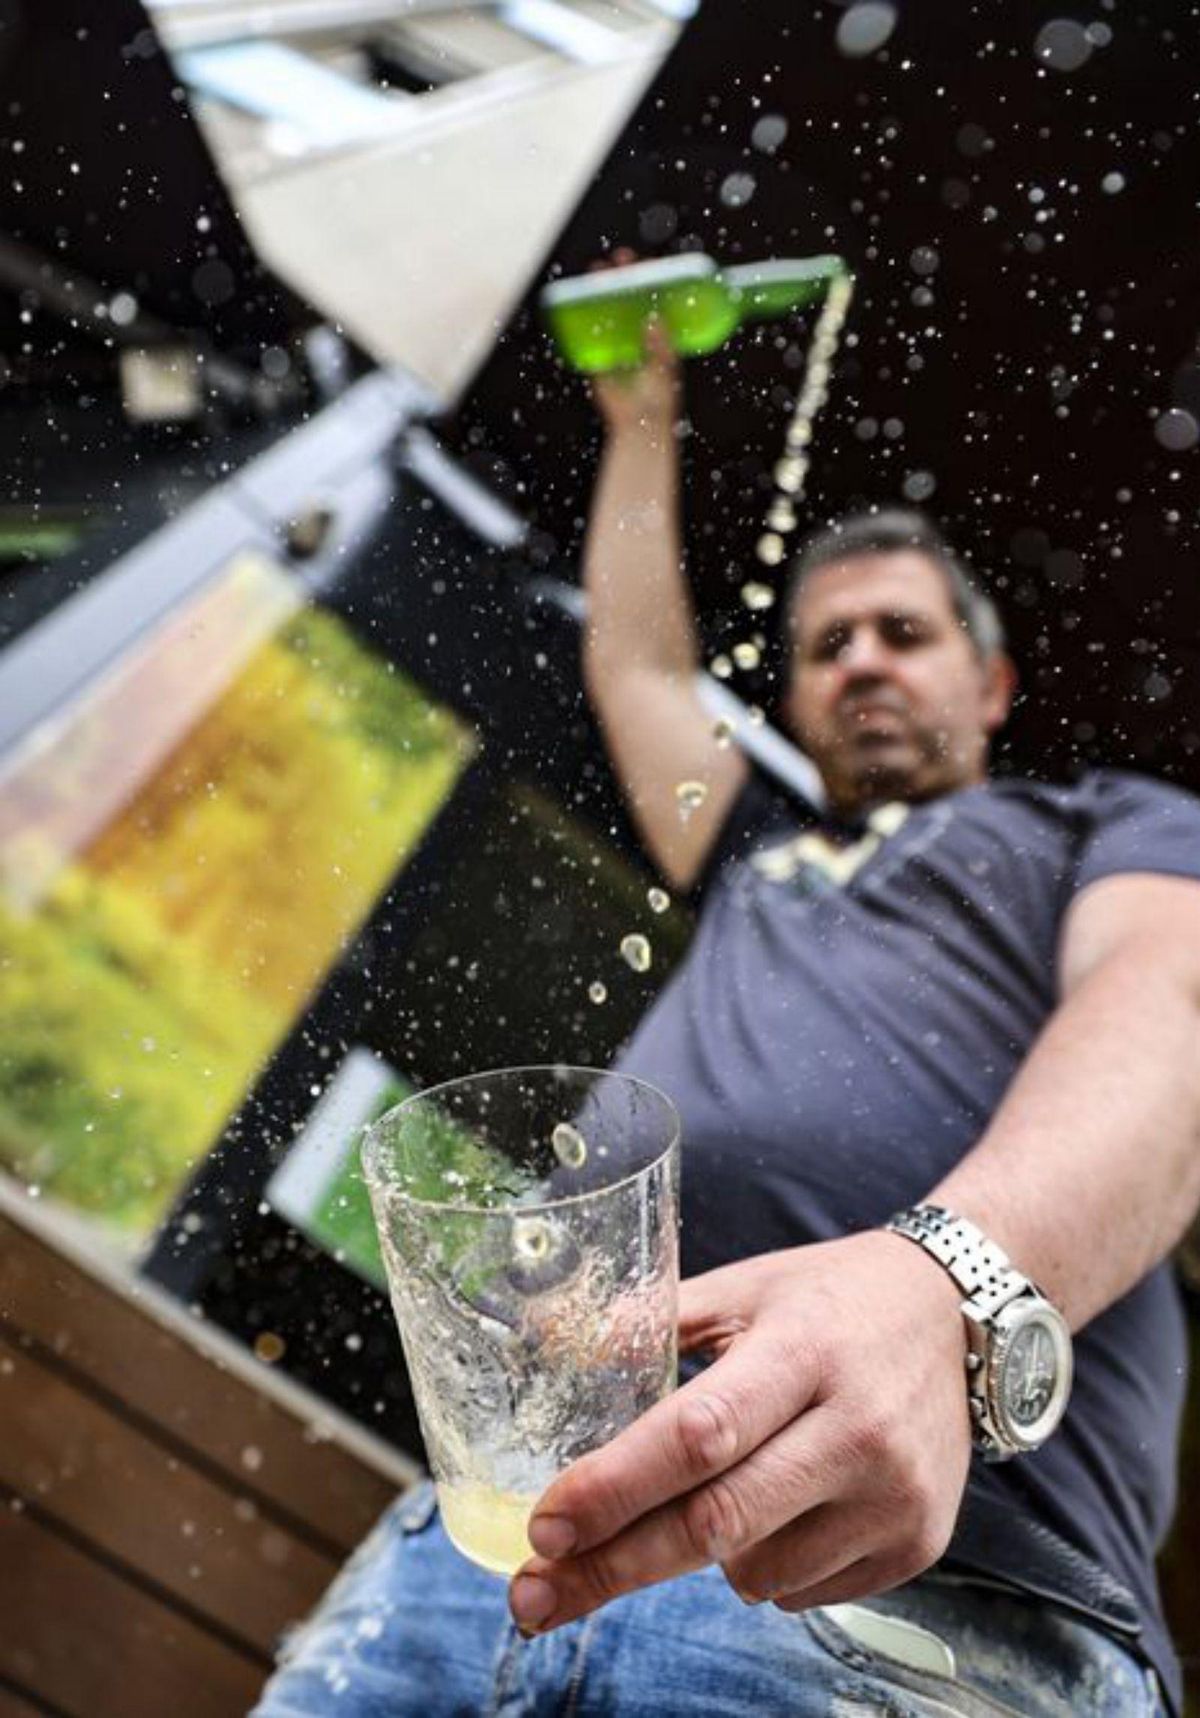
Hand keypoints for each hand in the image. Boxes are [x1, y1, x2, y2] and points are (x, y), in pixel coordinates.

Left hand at [507, 1230, 971, 1633]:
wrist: (955, 1315)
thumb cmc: (828, 1300)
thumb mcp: (743, 1288)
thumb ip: (651, 1323)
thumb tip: (546, 1346)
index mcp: (803, 1350)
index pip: (699, 1434)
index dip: (615, 1487)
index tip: (545, 1526)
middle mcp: (858, 1428)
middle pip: (717, 1522)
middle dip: (613, 1567)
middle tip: (533, 1596)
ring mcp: (895, 1495)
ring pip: (754, 1573)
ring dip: (702, 1552)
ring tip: (723, 1485)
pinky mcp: (919, 1544)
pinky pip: (802, 1592)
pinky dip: (763, 1565)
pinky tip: (783, 1503)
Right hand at [587, 247, 681, 442]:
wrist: (638, 425)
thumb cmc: (659, 398)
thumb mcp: (665, 369)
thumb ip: (661, 346)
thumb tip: (654, 319)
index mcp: (655, 330)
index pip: (651, 295)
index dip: (646, 275)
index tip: (643, 262)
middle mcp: (634, 330)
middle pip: (626, 295)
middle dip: (620, 276)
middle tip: (617, 261)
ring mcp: (615, 341)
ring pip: (605, 309)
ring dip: (598, 290)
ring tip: (595, 273)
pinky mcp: (597, 355)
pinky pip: (587, 333)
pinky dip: (581, 318)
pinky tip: (578, 300)